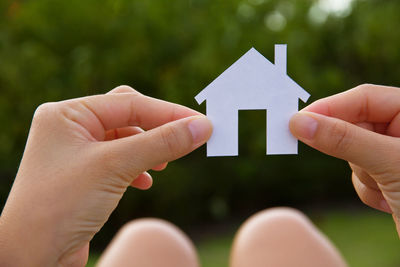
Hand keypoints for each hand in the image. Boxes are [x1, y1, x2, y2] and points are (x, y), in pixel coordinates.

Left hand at [0, 86, 212, 266]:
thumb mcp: (116, 167)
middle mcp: (70, 128)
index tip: (201, 123)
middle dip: (158, 128)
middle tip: (187, 138)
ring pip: (126, 139)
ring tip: (162, 165)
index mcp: (68, 114)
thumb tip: (202, 127)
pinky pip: (119, 160)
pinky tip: (144, 182)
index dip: (169, 112)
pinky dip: (137, 167)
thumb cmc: (60, 205)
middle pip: (128, 116)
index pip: (130, 102)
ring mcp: (76, 151)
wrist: (31, 257)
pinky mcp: (84, 174)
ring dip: (148, 149)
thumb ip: (161, 143)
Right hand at [289, 84, 399, 235]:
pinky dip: (368, 190)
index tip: (299, 120)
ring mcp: (395, 155)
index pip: (364, 98)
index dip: (330, 107)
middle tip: (316, 149)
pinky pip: (359, 175)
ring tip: (387, 189)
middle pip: (355, 125)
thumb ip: (344, 139)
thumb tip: (300, 123)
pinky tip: (389, 201)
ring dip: (362, 174)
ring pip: (354, 153)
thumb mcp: (390, 162)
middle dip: (349, 148)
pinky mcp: (388, 177)